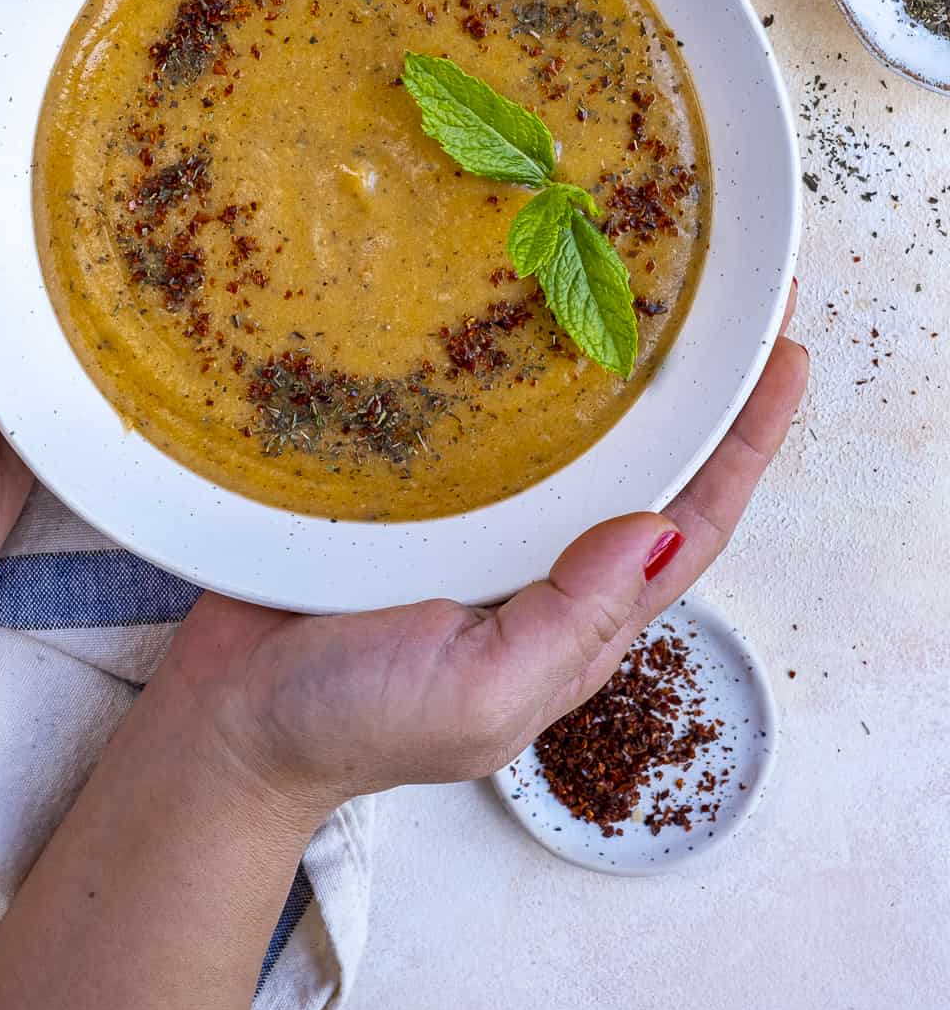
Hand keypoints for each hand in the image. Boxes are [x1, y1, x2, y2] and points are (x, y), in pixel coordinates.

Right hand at [158, 292, 807, 823]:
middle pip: (645, 464)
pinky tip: (510, 311)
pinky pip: (481, 423)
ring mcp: (479, 523)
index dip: (746, 442)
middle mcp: (542, 561)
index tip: (783, 356)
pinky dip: (509, 368)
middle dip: (697, 386)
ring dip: (613, 366)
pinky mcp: (413, 489)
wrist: (226, 723)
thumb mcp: (481, 694)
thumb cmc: (350, 723)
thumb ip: (571, 620)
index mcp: (578, 617)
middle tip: (730, 292)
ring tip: (642, 285)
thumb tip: (656, 531)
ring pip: (569, 433)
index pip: (690, 522)